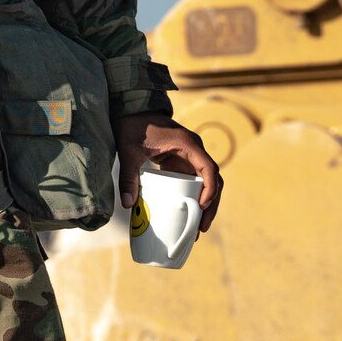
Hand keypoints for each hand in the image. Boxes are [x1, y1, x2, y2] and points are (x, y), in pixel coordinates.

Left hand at [115, 112, 221, 232]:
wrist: (133, 111)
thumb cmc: (133, 128)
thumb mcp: (129, 152)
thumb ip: (128, 177)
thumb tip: (127, 205)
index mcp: (188, 144)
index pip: (209, 167)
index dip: (210, 188)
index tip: (202, 206)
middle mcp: (195, 150)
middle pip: (214, 179)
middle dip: (212, 204)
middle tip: (201, 228)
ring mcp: (190, 156)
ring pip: (208, 182)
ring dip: (207, 204)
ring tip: (198, 229)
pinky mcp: (183, 162)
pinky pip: (196, 181)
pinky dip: (197, 198)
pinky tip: (190, 216)